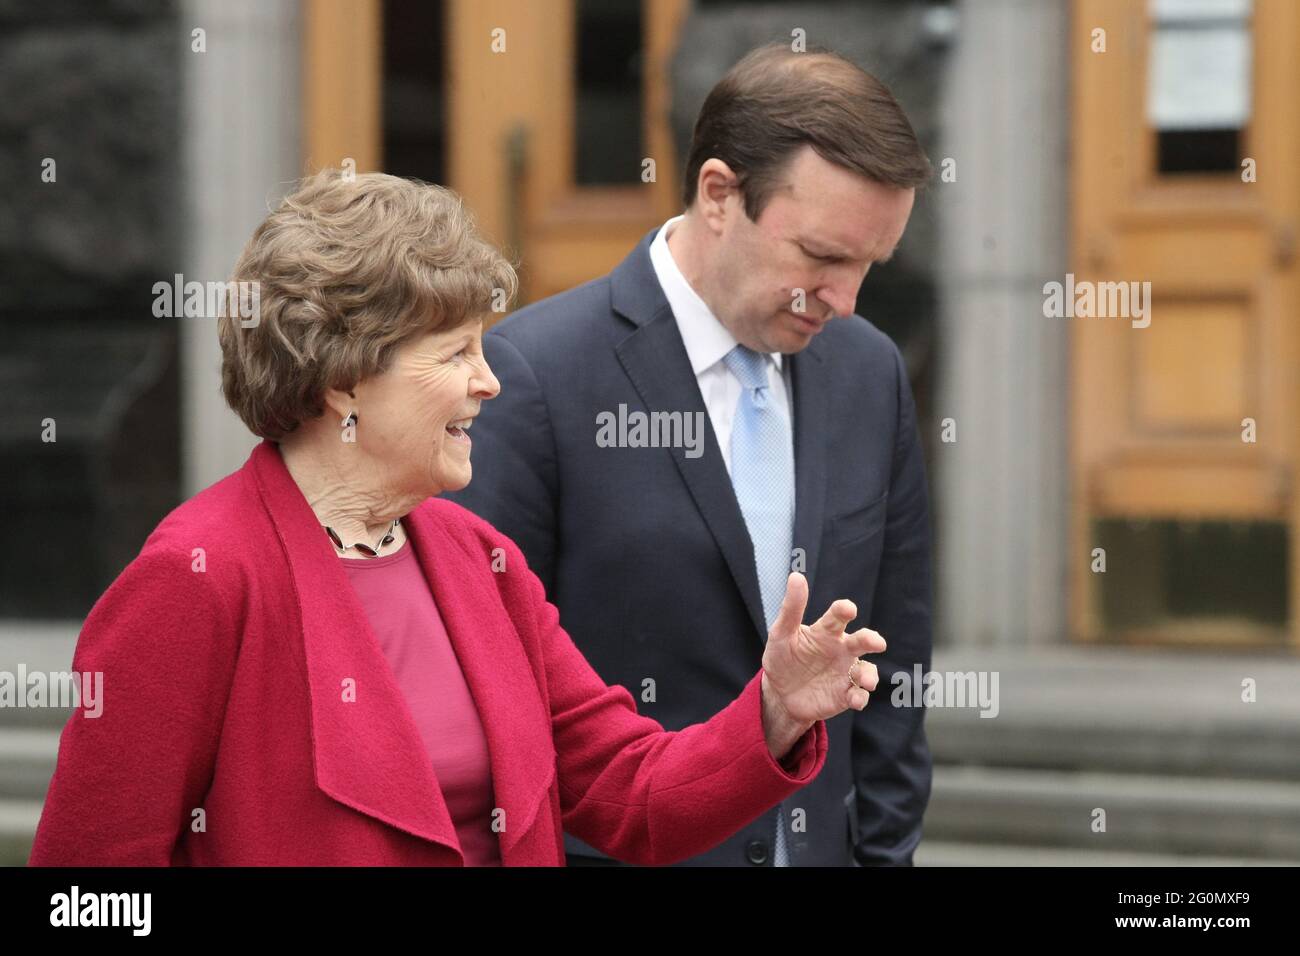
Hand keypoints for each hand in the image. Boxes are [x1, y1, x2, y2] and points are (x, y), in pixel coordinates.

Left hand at [760, 572, 886, 731]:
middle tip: (875, 642)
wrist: (779, 693)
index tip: (847, 609)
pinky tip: (855, 700)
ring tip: (865, 680)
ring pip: (866, 670)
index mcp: (827, 631)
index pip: (838, 616)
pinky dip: (860, 698)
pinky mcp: (845, 694)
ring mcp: (845, 672)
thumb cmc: (783, 657)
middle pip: (862, 641)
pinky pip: (859, 695)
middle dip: (871, 640)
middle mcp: (841, 649)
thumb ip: (791, 608)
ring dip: (869, 675)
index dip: (844, 610)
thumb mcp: (781, 633)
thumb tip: (796, 576)